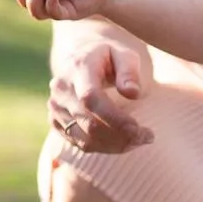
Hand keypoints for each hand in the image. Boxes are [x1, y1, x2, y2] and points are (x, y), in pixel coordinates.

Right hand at [47, 37, 152, 152]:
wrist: (79, 57)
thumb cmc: (108, 56)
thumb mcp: (123, 54)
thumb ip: (129, 71)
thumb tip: (133, 93)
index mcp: (78, 68)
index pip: (90, 98)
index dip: (114, 118)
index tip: (139, 128)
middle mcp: (61, 88)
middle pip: (88, 122)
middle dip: (120, 136)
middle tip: (147, 137)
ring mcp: (55, 106)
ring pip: (84, 138)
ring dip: (114, 146)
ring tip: (138, 141)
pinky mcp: (55, 120)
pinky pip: (79, 143)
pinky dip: (103, 148)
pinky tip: (122, 142)